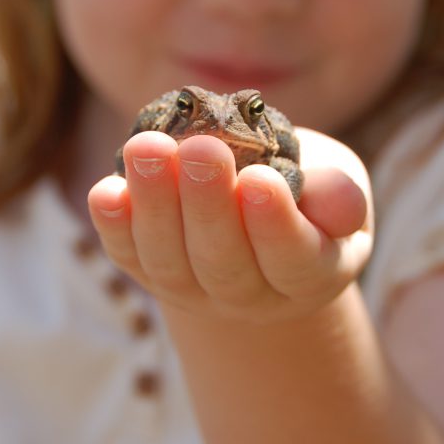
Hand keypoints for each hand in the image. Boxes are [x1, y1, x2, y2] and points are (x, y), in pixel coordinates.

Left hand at [88, 127, 372, 322]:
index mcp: (309, 275)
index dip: (275, 224)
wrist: (256, 214)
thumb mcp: (338, 186)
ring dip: (153, 205)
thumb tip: (338, 199)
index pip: (293, 259)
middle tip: (199, 148)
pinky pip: (127, 256)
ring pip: (169, 261)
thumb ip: (339, 193)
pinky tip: (104, 191)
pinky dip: (112, 226)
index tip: (259, 179)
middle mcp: (250, 295)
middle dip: (207, 205)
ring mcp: (194, 289)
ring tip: (146, 148)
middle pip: (224, 263)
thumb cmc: (307, 191)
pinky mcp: (149, 271)